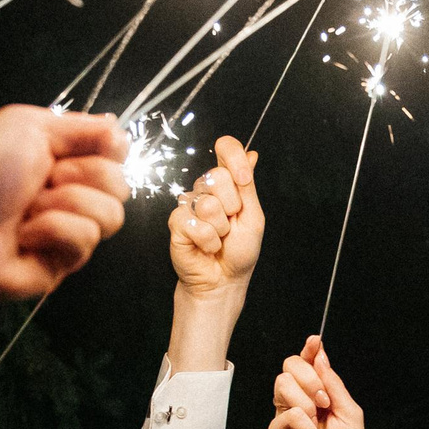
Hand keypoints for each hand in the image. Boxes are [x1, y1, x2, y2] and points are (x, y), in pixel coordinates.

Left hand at [0, 107, 130, 300]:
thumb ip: (80, 127)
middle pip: (120, 186)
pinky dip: (53, 231)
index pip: (117, 155)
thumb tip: (118, 129)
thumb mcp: (29, 126)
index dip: (104, 150)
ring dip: (65, 205)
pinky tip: (25, 235)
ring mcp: (69, 232)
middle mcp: (72, 195)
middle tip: (43, 181)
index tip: (70, 150)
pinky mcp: (62, 264)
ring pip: (109, 216)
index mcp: (65, 160)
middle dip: (81, 177)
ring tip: (29, 210)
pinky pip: (84, 242)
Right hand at [169, 137, 264, 301]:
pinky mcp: (176, 222)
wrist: (224, 280)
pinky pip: (195, 223)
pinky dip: (207, 240)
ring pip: (207, 203)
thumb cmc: (239, 251)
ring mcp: (189, 204)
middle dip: (232, 206)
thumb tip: (251, 153)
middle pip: (216, 176)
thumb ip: (248, 186)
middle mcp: (205, 189)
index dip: (233, 156)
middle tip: (231, 223)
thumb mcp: (252, 217)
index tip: (243, 179)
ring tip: (219, 238)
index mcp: (227, 183)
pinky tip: (206, 246)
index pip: (226, 148)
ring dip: (220, 228)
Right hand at [269, 337, 366, 428]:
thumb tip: (320, 355)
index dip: (310, 350)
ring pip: (282, 383)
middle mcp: (300, 400)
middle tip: (324, 399)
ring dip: (306, 401)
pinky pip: (285, 412)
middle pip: (289, 365)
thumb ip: (333, 383)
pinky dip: (302, 425)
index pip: (308, 363)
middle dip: (308, 377)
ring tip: (317, 421)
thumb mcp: (349, 411)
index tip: (315, 341)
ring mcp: (286, 414)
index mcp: (319, 394)